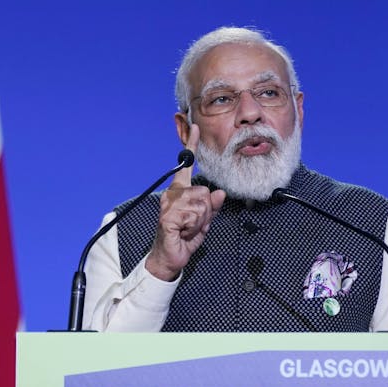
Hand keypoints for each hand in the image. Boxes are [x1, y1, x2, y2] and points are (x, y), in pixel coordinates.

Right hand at [146, 124, 226, 280]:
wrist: (170, 258)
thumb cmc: (184, 238)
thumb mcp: (204, 221)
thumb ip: (213, 207)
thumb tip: (219, 193)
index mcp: (180, 191)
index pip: (186, 166)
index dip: (191, 146)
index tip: (194, 127)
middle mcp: (172, 194)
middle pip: (204, 192)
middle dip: (206, 212)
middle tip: (194, 224)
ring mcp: (168, 204)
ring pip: (202, 204)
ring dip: (200, 221)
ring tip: (188, 229)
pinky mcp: (167, 216)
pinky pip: (193, 215)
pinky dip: (193, 228)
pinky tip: (183, 232)